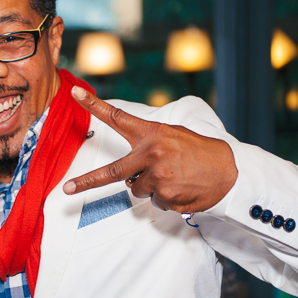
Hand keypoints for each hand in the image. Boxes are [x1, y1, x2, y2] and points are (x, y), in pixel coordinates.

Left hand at [63, 87, 237, 212]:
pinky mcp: (167, 197)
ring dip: (148, 187)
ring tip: (172, 178)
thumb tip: (126, 174)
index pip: (118, 117)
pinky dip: (164, 198)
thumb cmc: (199, 152)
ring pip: (136, 189)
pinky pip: (154, 202)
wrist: (230, 171)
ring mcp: (158, 178)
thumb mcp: (174, 136)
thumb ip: (148, 145)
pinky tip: (181, 188)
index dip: (94, 106)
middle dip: (87, 182)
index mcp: (152, 134)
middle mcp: (151, 155)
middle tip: (67, 189)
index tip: (74, 95)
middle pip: (112, 172)